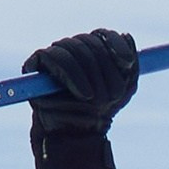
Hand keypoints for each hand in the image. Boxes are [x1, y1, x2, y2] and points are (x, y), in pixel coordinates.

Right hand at [24, 27, 137, 168]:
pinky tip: (83, 93)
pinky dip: (72, 75)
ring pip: (74, 47)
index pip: (103, 35)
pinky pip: (55, 57)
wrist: (78, 133)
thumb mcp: (123, 89)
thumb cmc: (101, 111)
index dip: (115, 45)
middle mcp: (73, 48)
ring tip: (94, 98)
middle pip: (89, 41)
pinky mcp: (37, 62)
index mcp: (93, 50)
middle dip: (104, 69)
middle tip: (111, 95)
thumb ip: (131, 64)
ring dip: (89, 74)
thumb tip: (127, 36)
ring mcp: (55, 54)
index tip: (126, 62)